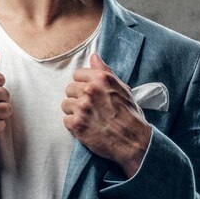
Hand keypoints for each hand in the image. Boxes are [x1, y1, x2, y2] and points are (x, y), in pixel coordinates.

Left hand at [61, 53, 150, 177]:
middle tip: (91, 108)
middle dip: (78, 97)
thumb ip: (105, 71)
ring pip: (66, 104)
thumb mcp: (122, 88)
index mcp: (101, 79)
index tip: (91, 93)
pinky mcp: (76, 123)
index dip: (83, 84)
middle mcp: (89, 90)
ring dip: (74, 111)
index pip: (77, 74)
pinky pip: (66, 120)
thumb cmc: (130, 114)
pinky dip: (74, 125)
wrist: (134, 141)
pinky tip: (87, 127)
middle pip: (69, 88)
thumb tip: (94, 56)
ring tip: (89, 118)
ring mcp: (82, 107)